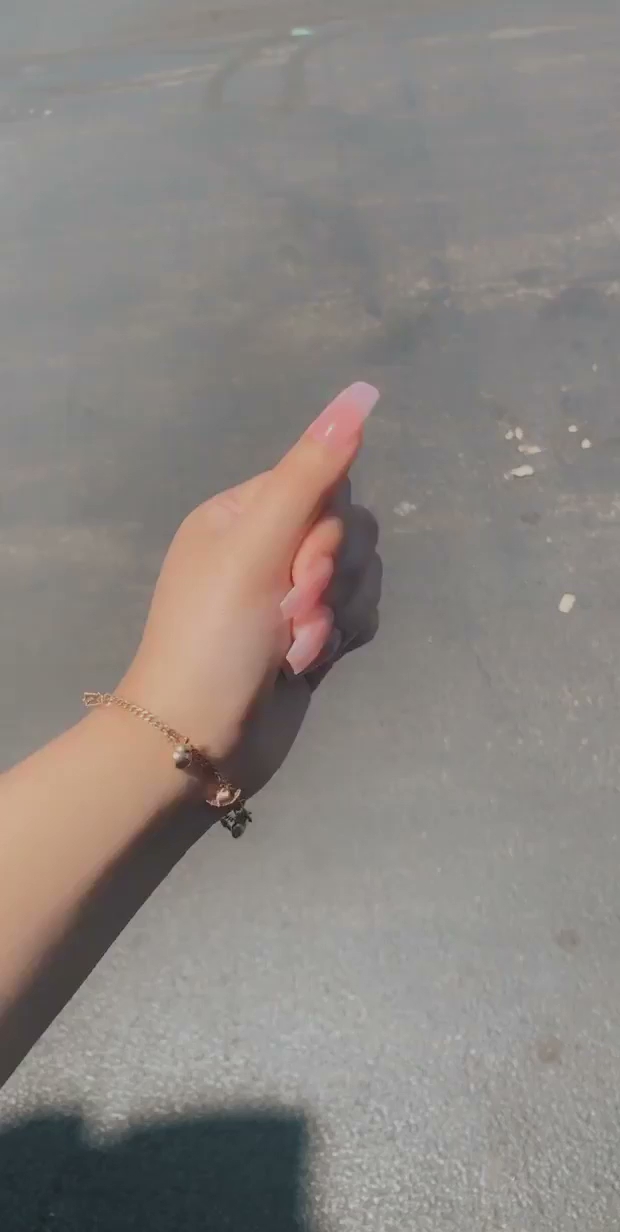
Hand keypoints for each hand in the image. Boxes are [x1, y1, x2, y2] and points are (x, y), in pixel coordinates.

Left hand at [120, 383, 380, 795]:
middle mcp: (263, 548)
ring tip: (290, 649)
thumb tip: (362, 393)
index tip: (298, 564)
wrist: (196, 736)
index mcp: (239, 514)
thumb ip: (311, 471)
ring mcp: (284, 596)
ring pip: (352, 578)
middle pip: (343, 531)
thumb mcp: (258, 544)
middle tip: (289, 610)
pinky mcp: (303, 638)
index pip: (319, 484)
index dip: (323, 526)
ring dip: (327, 617)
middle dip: (325, 578)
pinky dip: (328, 643)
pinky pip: (348, 618)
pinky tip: (297, 667)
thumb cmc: (214, 635)